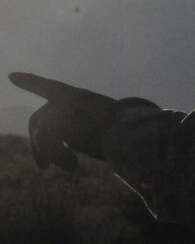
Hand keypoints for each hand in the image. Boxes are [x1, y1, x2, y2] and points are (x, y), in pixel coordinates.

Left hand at [8, 72, 156, 170]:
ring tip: (71, 167)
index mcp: (79, 95)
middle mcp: (67, 98)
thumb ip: (81, 128)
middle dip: (37, 144)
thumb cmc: (128, 134)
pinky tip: (73, 167)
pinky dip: (59, 157)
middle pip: (38, 118)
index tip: (11, 76)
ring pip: (43, 133)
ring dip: (54, 154)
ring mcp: (61, 108)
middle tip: (42, 167)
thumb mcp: (102, 126)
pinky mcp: (58, 121)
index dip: (30, 81)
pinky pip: (48, 143)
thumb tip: (68, 142)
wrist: (134, 134)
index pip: (49, 87)